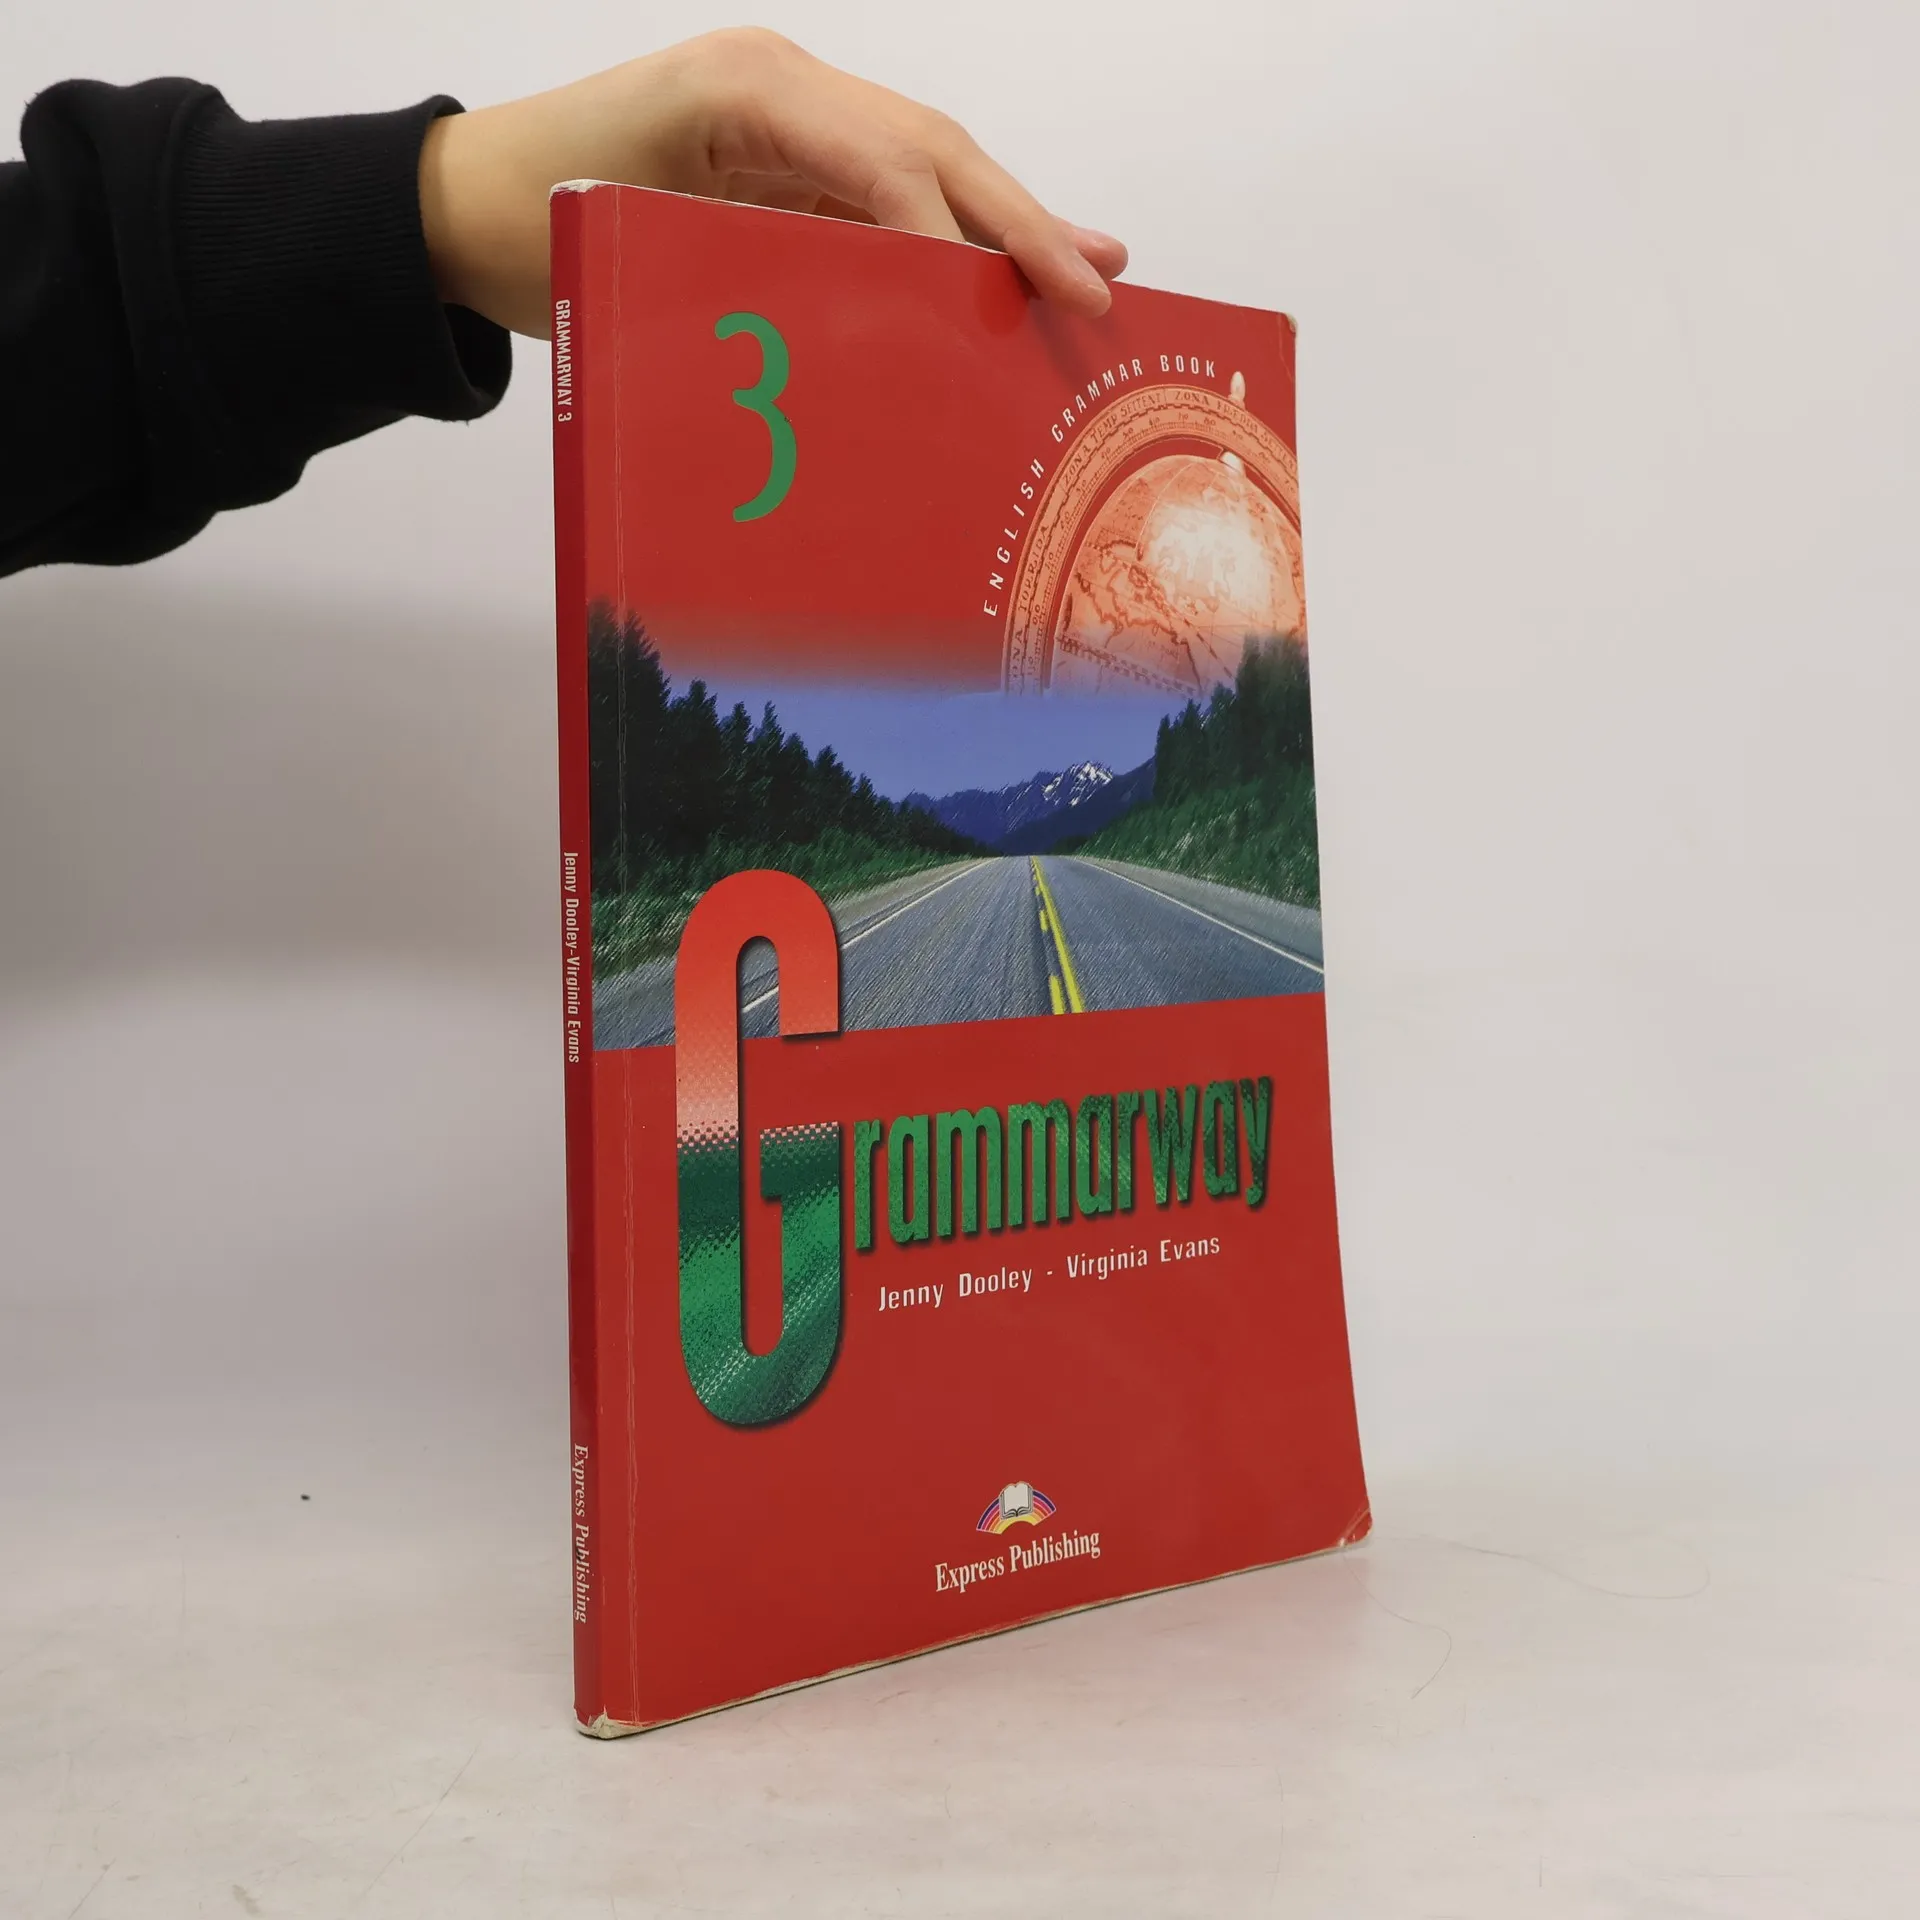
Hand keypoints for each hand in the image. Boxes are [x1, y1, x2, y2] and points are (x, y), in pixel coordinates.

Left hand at [418, 28, 1127, 338]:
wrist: (460, 210)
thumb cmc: (530, 223)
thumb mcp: (643, 245)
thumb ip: (764, 271)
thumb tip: (886, 331)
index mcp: (746, 88)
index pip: (888, 162)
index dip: (963, 233)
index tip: (1025, 298)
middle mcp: (780, 87)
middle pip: (931, 151)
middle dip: (1018, 221)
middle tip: (1099, 282)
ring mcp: (787, 120)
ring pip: (924, 170)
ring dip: (1006, 224)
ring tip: (1092, 268)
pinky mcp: (783, 163)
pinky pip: (886, 199)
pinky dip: (949, 239)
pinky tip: (1006, 267)